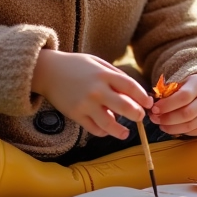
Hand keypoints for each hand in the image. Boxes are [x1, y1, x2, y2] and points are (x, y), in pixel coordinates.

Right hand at [31, 49, 152, 139]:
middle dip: (137, 115)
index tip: (148, 104)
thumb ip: (116, 75)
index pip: (130, 87)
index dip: (143, 97)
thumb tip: (134, 91)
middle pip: (124, 107)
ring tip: (125, 133)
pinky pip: (94, 128)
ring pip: (109, 123)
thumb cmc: (76, 65)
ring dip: (120, 131)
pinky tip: (107, 130)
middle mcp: (96, 90)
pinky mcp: (76, 115)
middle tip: (140, 117)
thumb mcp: (98, 63)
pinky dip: (103, 131)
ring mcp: (85, 104)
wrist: (48, 71)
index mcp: (104, 75)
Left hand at [150, 74, 196, 136]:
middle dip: (167, 118)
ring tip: (160, 124)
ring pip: (189, 126)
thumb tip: (153, 107)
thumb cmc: (188, 86)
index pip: (183, 96)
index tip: (154, 109)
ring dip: (170, 127)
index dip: (167, 105)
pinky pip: (192, 132)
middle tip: (154, 118)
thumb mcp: (179, 82)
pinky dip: (179, 131)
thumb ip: (167, 92)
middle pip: (186, 113)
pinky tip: (171, 127)